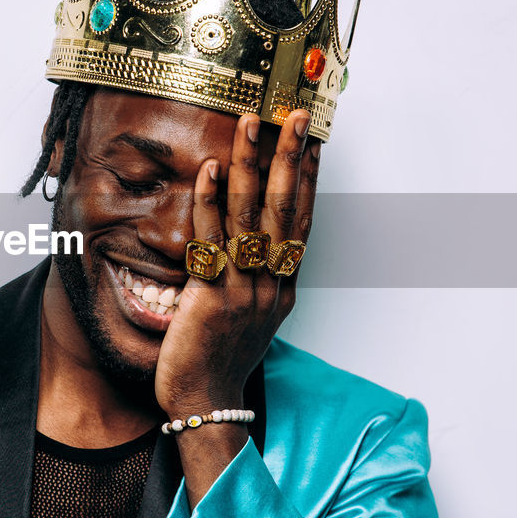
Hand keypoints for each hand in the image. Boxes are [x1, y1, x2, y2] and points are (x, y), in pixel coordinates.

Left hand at [153, 109, 319, 419]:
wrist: (205, 403)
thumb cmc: (222, 359)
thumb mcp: (253, 317)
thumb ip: (258, 280)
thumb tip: (260, 251)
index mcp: (283, 287)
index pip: (301, 222)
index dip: (307, 179)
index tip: (311, 142)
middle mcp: (271, 284)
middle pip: (285, 208)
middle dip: (290, 157)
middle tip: (295, 115)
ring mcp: (244, 289)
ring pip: (251, 216)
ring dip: (251, 164)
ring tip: (250, 123)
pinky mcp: (212, 297)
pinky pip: (212, 239)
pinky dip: (211, 202)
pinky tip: (211, 170)